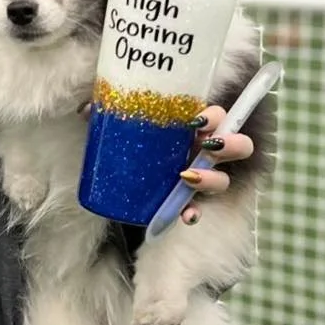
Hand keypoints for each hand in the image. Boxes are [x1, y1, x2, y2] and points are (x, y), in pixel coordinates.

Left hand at [74, 100, 254, 225]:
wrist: (118, 175)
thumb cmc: (128, 137)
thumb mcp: (120, 120)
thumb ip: (110, 111)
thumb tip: (86, 109)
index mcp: (193, 127)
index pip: (219, 116)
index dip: (217, 116)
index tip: (197, 120)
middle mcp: (202, 150)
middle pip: (238, 146)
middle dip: (232, 145)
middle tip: (210, 146)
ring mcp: (198, 176)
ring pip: (222, 179)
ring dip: (212, 178)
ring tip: (186, 176)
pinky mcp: (183, 200)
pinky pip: (195, 208)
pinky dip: (192, 212)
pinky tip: (186, 215)